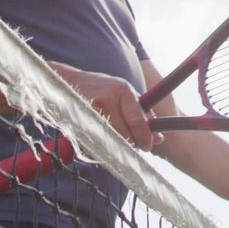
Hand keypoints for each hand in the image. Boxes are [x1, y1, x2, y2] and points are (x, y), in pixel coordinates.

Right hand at [48, 61, 162, 150]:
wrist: (68, 81)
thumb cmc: (102, 88)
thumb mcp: (125, 94)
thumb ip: (143, 114)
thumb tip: (160, 138)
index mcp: (123, 90)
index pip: (137, 120)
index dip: (145, 137)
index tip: (148, 146)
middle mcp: (108, 98)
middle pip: (124, 133)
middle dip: (131, 144)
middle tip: (132, 146)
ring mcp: (91, 109)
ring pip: (110, 139)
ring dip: (115, 145)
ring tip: (115, 139)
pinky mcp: (78, 119)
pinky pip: (94, 140)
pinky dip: (100, 144)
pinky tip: (99, 136)